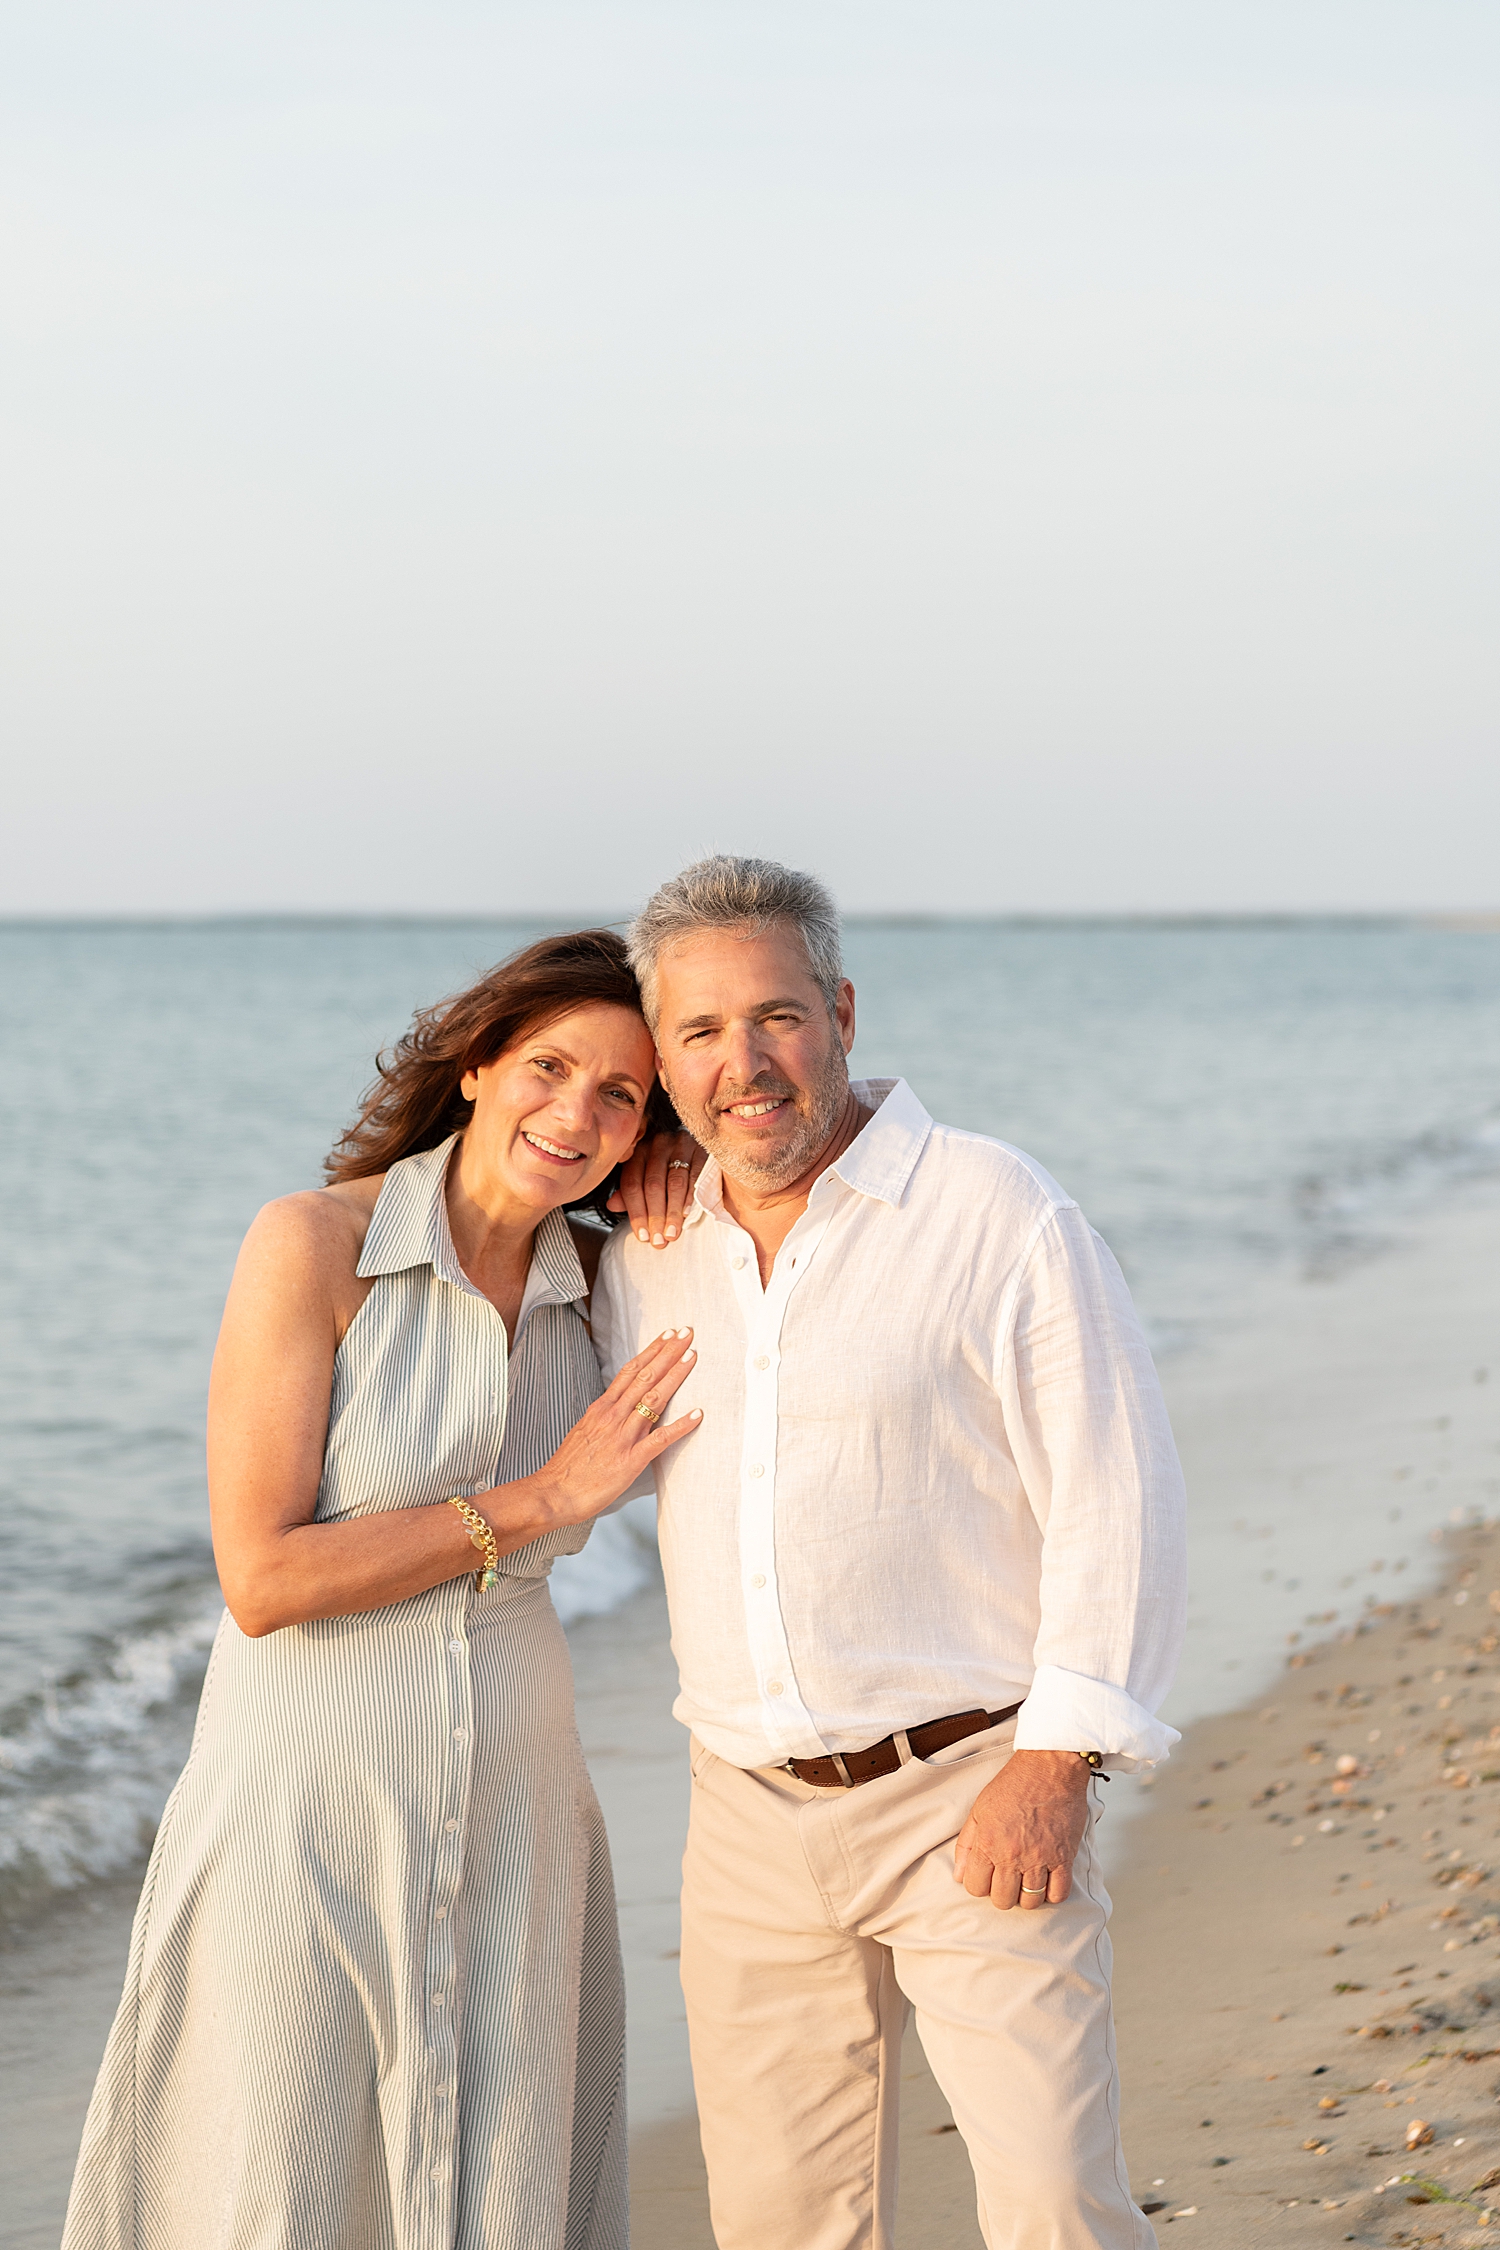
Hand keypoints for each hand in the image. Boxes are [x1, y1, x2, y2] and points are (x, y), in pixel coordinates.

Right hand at [507, 1327, 701, 1527]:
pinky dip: (680, 1426)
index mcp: (601, 1408)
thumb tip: (621, 1407)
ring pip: (653, 1399)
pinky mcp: (630, 1460)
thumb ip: (605, 1417)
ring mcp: (622, 1437)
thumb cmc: (569, 1467)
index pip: (630, 1371)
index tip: (668, 1335)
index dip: (651, 1351)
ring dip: (675, 1376)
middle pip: (645, 1377)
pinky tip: (698, 1415)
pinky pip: (660, 1439)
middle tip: (687, 1333)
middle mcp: (612, 1416)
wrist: (553, 1493)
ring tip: (693, 1357)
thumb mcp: (585, 1431)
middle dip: (668, 1353)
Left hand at [608, 1130, 705, 1245]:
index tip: (643, 1237)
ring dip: (672, 1212)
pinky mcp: (701, 1149)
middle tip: (658, 1241)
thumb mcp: (645, 1177)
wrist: (699, 1145)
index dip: (636, 1213)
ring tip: (672, 1233)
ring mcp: (680, 1145)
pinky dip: (690, 1198)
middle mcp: (657, 1145)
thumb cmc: (667, 1168)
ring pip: (674, 1182)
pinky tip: (686, 1215)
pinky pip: (695, 1176)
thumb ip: (630, 1193)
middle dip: (655, 1216)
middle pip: (653, 1185)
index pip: (632, 1184)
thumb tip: (611, 1206)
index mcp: (638, 1153)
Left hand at [953, 1750, 1091, 1909]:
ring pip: (1030, 1902)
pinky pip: (1059, 1894)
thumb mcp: (980, 1809)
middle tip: (1007, 1879)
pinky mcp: (1064, 1857)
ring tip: (1027, 1880)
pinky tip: (1048, 1880)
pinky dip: (1052, 1893)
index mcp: (988, 1842)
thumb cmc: (1014, 1784)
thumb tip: (959, 1875)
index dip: (979, 1885)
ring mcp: (1040, 1858)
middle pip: (1002, 1900)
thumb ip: (966, 1845)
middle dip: (1002, 1894)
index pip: (975, 1887)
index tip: (986, 1876)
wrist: (1049, 1768)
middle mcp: (1012, 1855)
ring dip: (1027, 1896)